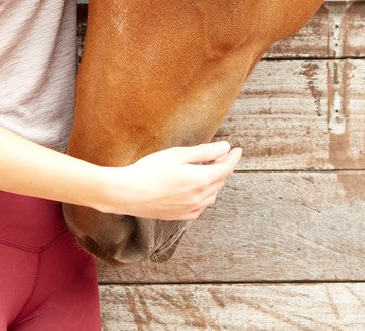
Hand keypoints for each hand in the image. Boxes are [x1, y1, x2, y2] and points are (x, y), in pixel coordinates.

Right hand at [102, 141, 242, 220]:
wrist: (127, 193)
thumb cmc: (149, 170)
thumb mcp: (177, 155)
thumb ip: (204, 152)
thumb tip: (225, 148)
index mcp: (200, 180)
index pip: (226, 168)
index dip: (233, 157)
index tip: (237, 149)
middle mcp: (199, 198)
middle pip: (220, 181)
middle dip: (223, 167)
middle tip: (219, 155)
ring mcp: (190, 209)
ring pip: (212, 195)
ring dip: (214, 182)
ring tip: (207, 170)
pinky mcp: (181, 216)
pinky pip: (201, 206)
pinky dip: (204, 195)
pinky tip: (195, 188)